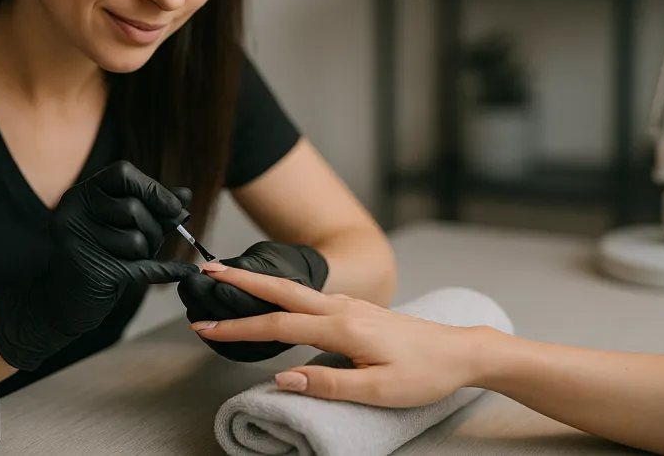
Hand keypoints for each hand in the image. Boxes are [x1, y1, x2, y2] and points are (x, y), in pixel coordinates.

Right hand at [0, 160, 198, 370]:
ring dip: (149, 252)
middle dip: (155, 228)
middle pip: (133, 208)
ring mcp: (77, 241)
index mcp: (82, 194)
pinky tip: (184, 270)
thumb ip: (153, 207)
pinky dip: (168, 270)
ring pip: (136, 240)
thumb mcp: (126, 224)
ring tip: (137, 258)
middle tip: (154, 242)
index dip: (153, 188)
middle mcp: (73, 212)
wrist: (66, 301)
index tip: (175, 207)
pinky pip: (142, 267)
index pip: (122, 173)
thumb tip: (186, 195)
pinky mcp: (89, 271)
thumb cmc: (100, 255)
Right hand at [190, 264, 479, 407]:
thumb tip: (282, 378)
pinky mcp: (354, 309)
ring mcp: (348, 305)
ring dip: (258, 282)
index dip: (238, 328)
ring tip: (228, 279)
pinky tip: (273, 296)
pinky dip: (280, 291)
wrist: (459, 352)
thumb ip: (328, 384)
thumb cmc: (423, 374)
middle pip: (280, 290)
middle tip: (206, 272)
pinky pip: (307, 295)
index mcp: (342, 328)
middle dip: (240, 280)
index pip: (278, 326)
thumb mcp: (378, 391)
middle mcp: (341, 309)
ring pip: (293, 289)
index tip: (205, 326)